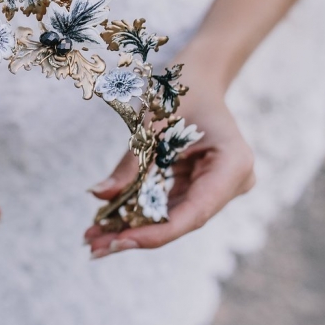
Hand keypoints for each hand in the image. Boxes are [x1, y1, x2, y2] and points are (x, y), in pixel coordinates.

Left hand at [84, 86, 254, 257]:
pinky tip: (105, 224)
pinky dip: (137, 212)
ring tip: (91, 238)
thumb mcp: (152, 122)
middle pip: (180, 221)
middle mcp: (232, 183)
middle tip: (93, 247)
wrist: (199, 77)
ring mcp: (218, 188)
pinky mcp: (200, 188)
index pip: (194, 213)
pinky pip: (167, 206)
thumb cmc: (181, 90)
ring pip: (171, 218)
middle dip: (135, 234)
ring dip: (131, 228)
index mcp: (233, 164)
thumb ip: (130, 161)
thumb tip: (99, 194)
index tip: (118, 243)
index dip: (155, 233)